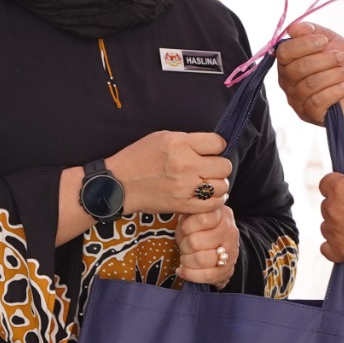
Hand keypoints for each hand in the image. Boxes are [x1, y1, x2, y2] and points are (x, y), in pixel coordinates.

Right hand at [106, 128, 230, 213]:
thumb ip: (188, 141)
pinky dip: (214, 200)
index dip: (217, 146)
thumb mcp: (162, 137)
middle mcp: (185, 164)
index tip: (211, 151)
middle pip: (224, 166)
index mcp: (179, 143)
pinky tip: (207, 196)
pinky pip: (213, 204)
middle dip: (219, 166)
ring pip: (222, 186)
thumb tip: (212, 146)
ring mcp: (185, 187)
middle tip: (210, 168)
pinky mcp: (182, 205)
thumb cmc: (139, 157)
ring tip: (208, 183)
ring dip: (218, 184)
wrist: (119, 184)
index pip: (218, 143)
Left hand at [175, 204, 238, 285]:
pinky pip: (206, 276)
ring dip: (186, 260)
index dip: (186, 226)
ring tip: (184, 258)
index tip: (185, 230)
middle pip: (196, 242)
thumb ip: (189, 212)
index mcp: (221, 214)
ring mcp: (231, 252)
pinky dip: (189, 274)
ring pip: (201, 259)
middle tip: (184, 246)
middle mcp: (229, 232)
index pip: (202, 218)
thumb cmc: (199, 229)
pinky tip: (182, 270)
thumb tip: (181, 211)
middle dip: (184, 246)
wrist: (220, 248)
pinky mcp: (228, 270)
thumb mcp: (193, 215)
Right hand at [276, 22, 343, 128]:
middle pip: (297, 68)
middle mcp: (287, 82)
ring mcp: (297, 100)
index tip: (324, 41)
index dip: (304, 44)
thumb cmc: (342, 64)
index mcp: (288, 63)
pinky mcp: (310, 114)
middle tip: (341, 57)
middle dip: (323, 60)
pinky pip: (317, 101)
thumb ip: (311, 31)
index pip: (284, 52)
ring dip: (333, 74)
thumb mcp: (329, 40)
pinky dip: (335, 90)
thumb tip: (293, 28)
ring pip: (309, 84)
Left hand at [318, 144, 343, 264]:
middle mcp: (333, 211)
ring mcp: (336, 233)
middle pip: (327, 205)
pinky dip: (335, 245)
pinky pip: (327, 249)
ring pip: (327, 226)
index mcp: (340, 188)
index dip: (341, 184)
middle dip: (341, 204)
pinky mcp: (342, 253)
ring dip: (339, 224)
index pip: (326, 183)